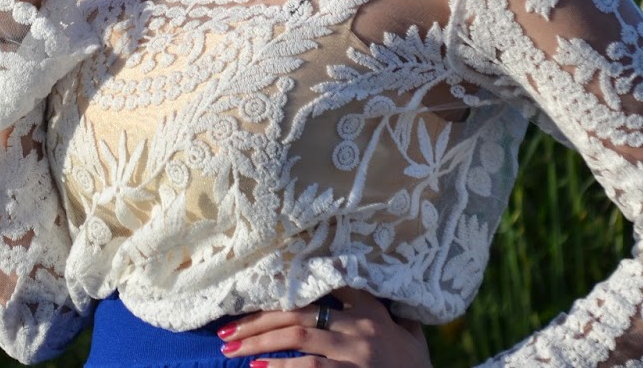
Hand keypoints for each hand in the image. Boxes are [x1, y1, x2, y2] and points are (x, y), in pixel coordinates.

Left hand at [215, 288, 429, 366]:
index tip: (258, 290)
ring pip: (298, 337)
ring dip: (260, 342)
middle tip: (227, 330)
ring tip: (232, 349)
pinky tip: (259, 367)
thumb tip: (371, 287)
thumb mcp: (408, 331)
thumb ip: (388, 310)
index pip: (326, 284)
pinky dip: (282, 366)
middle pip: (299, 313)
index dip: (290, 285)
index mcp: (371, 308)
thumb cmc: (414, 365)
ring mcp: (355, 351)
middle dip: (259, 320)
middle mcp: (360, 325)